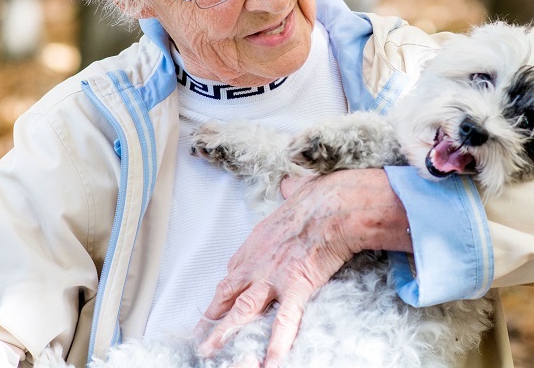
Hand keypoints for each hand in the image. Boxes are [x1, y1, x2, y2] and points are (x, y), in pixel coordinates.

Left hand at [195, 168, 410, 366]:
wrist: (334, 205)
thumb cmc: (320, 195)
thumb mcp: (297, 190)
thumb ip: (290, 191)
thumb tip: (290, 184)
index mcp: (258, 240)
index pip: (235, 269)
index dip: (227, 288)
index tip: (220, 299)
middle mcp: (258, 261)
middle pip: (228, 292)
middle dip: (213, 314)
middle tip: (199, 334)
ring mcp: (273, 277)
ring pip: (242, 311)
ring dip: (224, 333)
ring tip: (209, 353)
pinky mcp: (295, 288)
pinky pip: (283, 323)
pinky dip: (275, 345)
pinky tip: (268, 364)